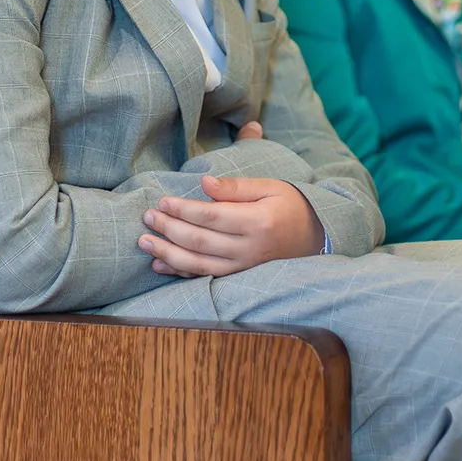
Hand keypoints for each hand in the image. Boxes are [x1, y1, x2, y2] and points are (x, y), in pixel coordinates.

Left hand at [138, 123, 324, 276]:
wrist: (317, 237)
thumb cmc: (291, 205)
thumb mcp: (270, 187)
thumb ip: (236, 187)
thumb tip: (204, 183)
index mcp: (258, 222)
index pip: (211, 217)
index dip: (183, 209)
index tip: (162, 200)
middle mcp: (250, 250)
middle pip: (200, 241)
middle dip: (169, 229)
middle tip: (147, 216)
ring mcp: (244, 267)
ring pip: (198, 264)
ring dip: (167, 254)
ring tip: (144, 242)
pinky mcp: (239, 277)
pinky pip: (205, 277)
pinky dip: (180, 272)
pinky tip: (160, 265)